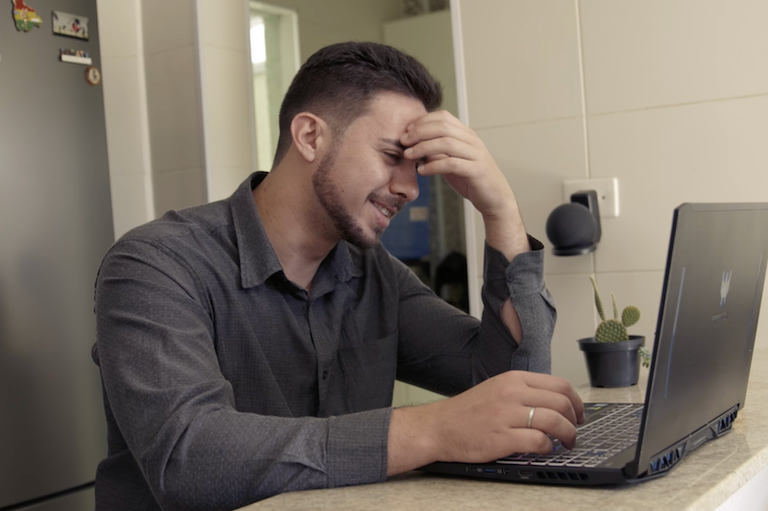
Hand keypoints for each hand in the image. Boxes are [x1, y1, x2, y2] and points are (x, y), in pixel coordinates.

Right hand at [387, 371, 584, 473]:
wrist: (439, 426)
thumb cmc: (467, 411)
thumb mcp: (497, 388)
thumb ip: (523, 391)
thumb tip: (555, 402)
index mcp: (513, 379)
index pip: (559, 384)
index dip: (576, 401)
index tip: (579, 414)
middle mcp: (512, 393)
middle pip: (561, 402)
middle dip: (575, 420)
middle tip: (575, 431)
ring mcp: (507, 415)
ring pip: (554, 421)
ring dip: (568, 435)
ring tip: (566, 443)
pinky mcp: (502, 437)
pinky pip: (538, 441)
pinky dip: (547, 447)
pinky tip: (544, 449)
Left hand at [400, 110, 528, 259]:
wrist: (495, 198)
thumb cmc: (470, 179)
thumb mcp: (452, 161)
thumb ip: (438, 151)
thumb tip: (415, 144)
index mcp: (467, 134)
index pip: (444, 117)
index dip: (422, 121)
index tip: (406, 130)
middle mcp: (472, 141)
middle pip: (443, 127)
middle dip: (419, 132)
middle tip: (403, 141)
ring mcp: (476, 155)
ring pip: (446, 143)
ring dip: (423, 148)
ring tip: (408, 155)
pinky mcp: (476, 171)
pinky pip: (452, 164)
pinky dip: (433, 166)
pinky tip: (422, 171)